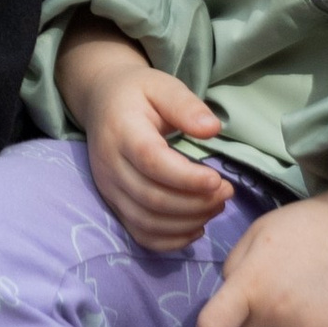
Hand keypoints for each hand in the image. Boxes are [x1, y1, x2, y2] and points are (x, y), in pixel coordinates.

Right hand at [57, 19, 234, 251]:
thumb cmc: (137, 93)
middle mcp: (109, 165)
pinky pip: (141, 235)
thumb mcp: (162, 86)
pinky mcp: (114, 205)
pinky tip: (196, 226)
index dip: (187, 178)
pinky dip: (172, 241)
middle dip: (195, 203)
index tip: (218, 179)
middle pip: (152, 198)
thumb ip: (185, 105)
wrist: (101, 102)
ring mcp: (108, 189)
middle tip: (226, 192)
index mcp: (121, 130)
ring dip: (188, 222)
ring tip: (216, 206)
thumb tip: (212, 129)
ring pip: (148, 222)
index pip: (151, 162)